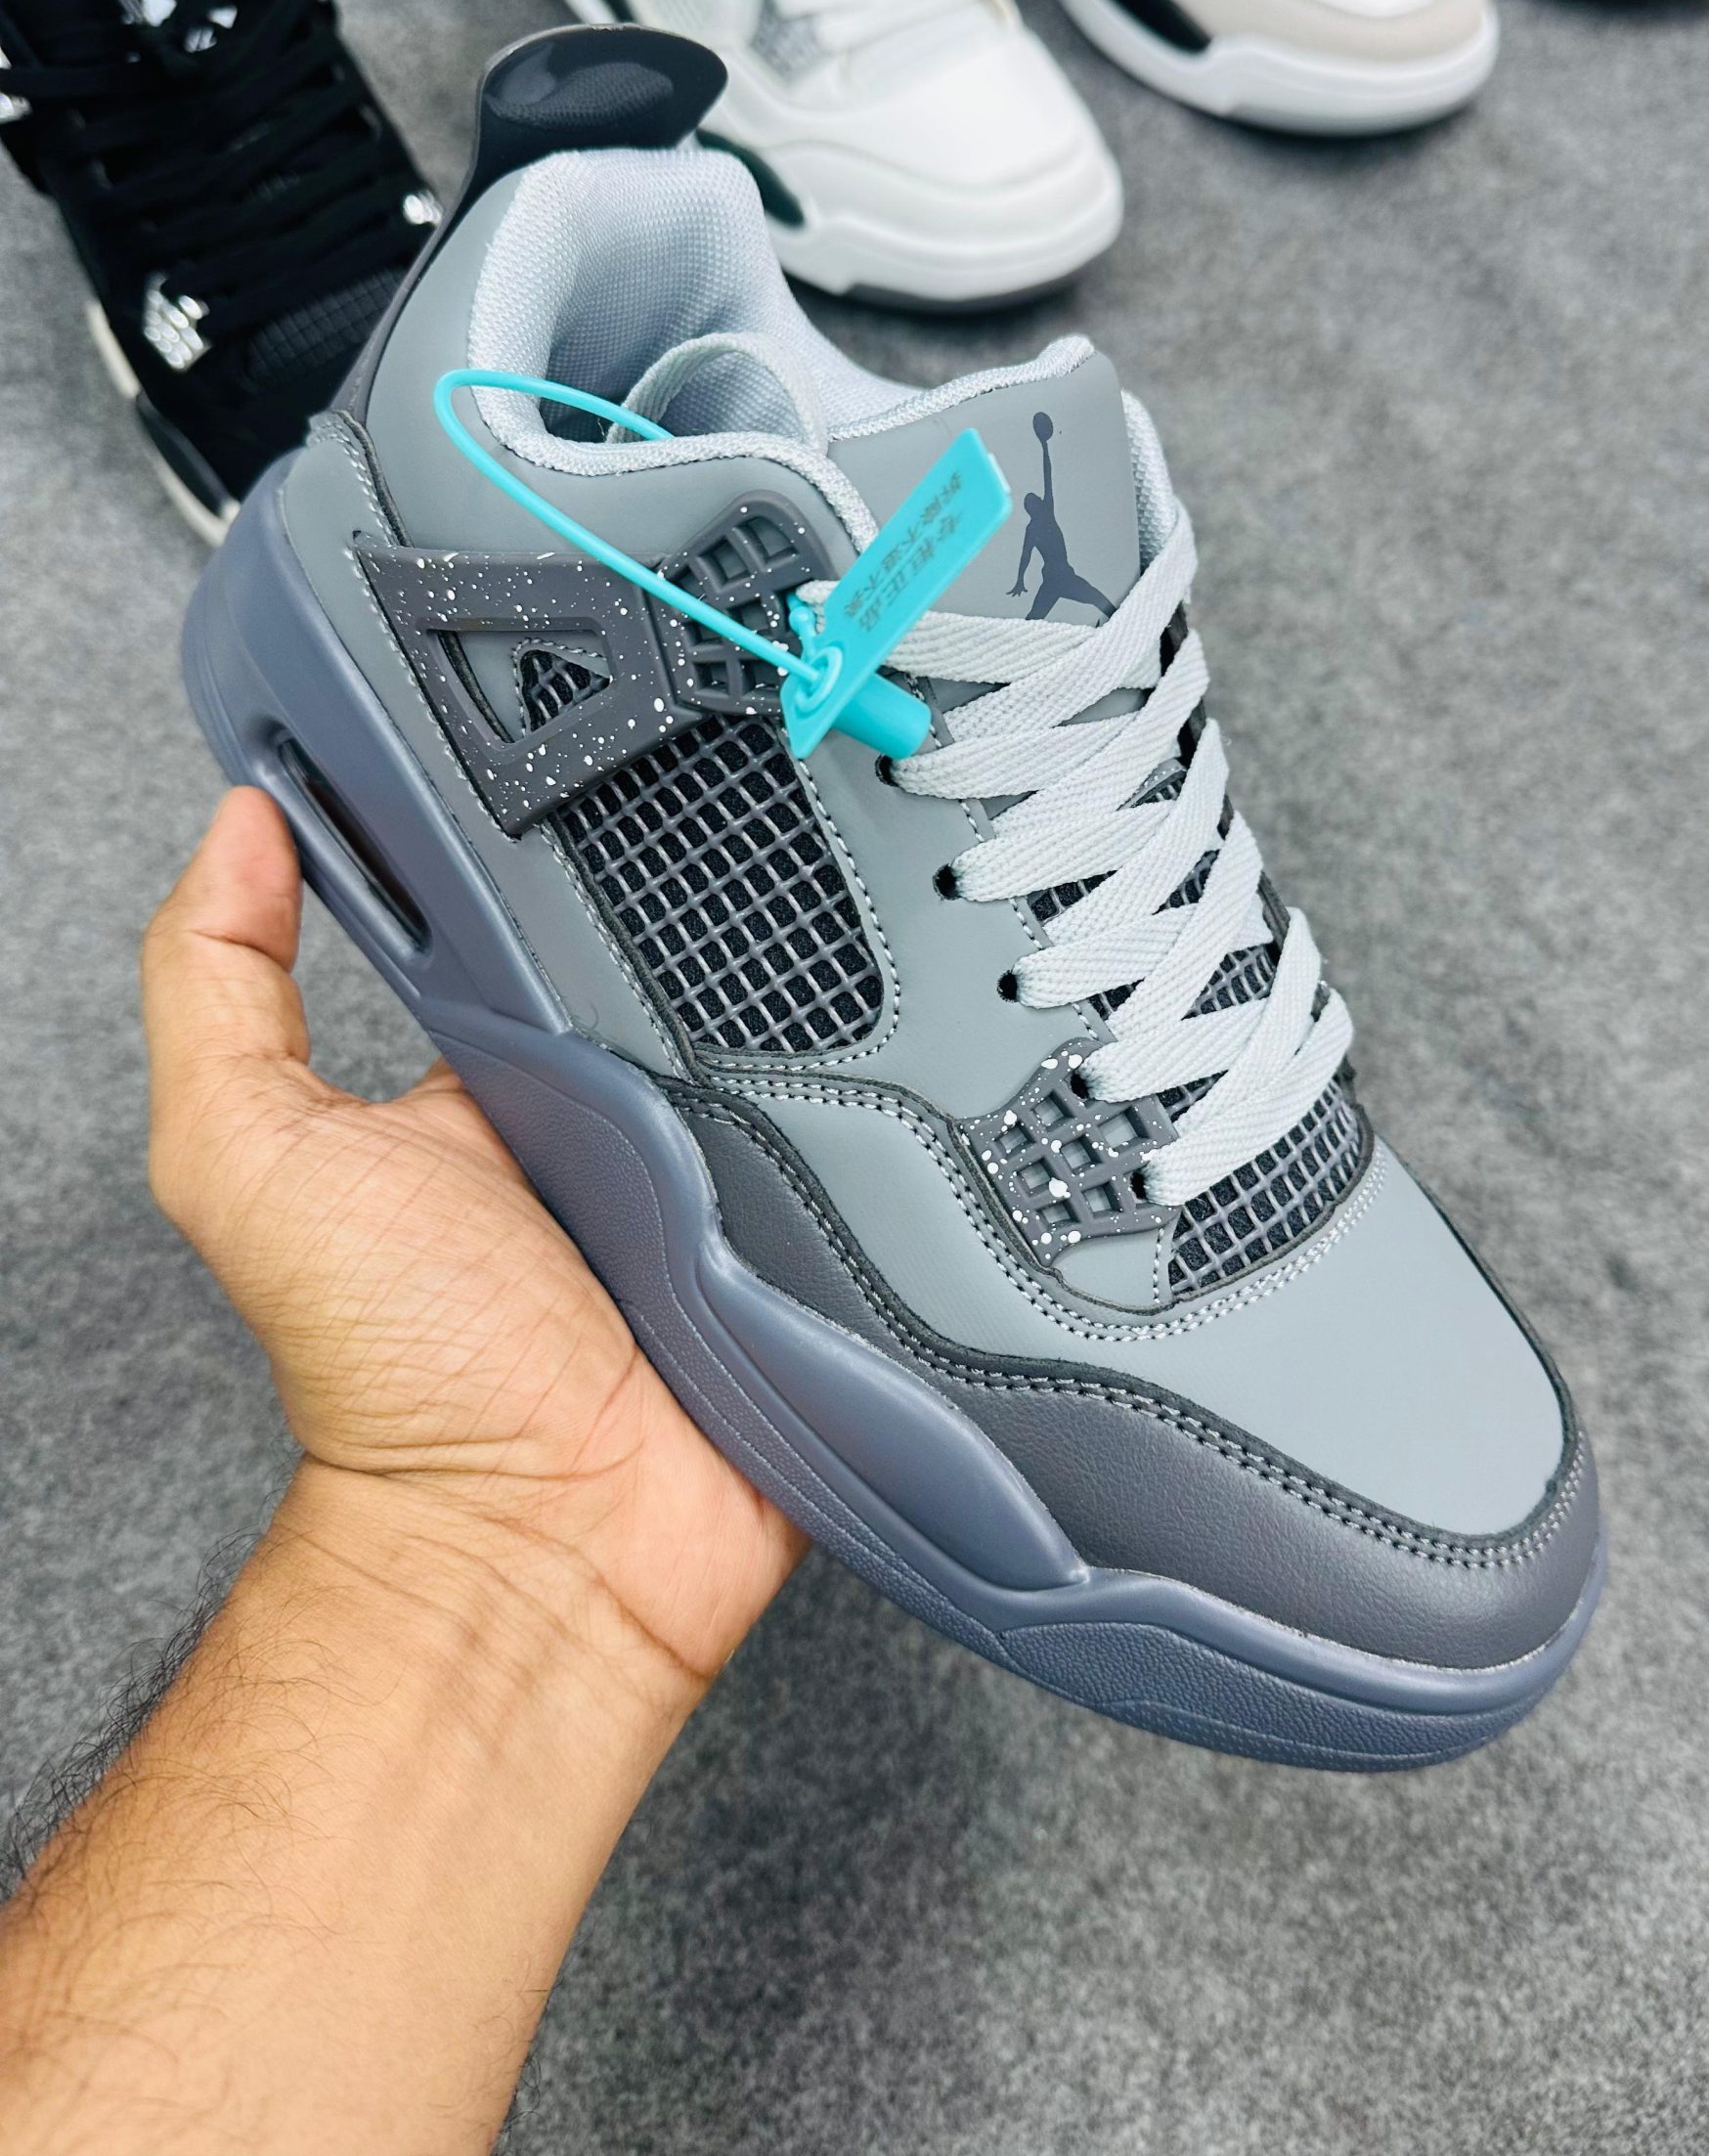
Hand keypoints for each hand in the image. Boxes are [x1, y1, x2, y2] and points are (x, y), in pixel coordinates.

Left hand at [142, 789, 805, 1694]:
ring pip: (797, 1039)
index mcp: (490, 1082)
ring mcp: (726, 1177)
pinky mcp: (818, 1240)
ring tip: (820, 956)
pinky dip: (892, 1109)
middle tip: (740, 848)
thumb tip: (238, 831)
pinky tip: (897, 1059)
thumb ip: (215, 992)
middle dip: (719, 908)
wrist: (548, 1543)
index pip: (536, 925)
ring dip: (817, 1004)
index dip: (556, 848)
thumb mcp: (250, 1158)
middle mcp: (615, 1119)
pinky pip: (879, 1147)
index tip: (589, 762)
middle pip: (685, 967)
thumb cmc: (395, 1375)